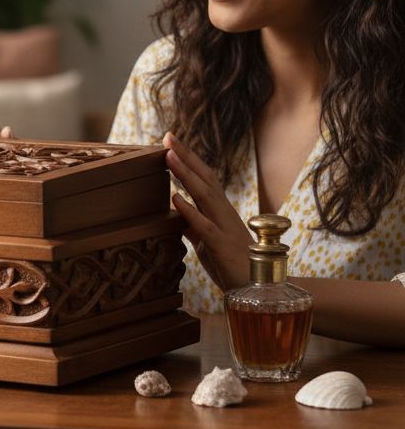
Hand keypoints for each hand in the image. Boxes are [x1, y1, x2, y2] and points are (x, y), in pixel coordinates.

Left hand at [164, 131, 251, 291]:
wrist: (260, 292)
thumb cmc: (233, 266)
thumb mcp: (207, 243)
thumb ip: (194, 227)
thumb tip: (177, 214)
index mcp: (221, 212)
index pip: (204, 179)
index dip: (189, 160)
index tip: (171, 143)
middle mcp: (224, 214)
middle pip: (205, 178)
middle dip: (186, 156)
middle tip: (167, 136)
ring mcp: (224, 227)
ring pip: (204, 195)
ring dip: (185, 174)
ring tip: (169, 155)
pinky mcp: (222, 246)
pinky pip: (204, 225)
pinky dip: (189, 210)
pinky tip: (175, 197)